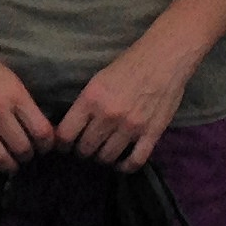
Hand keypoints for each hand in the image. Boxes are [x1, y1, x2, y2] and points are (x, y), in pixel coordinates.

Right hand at [0, 33, 55, 191]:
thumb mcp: (10, 76)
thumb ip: (23, 101)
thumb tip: (38, 124)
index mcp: (14, 96)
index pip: (41, 131)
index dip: (48, 143)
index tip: (46, 146)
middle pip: (21, 147)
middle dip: (28, 155)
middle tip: (26, 154)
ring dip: (8, 166)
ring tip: (10, 164)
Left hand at [56, 42, 193, 168]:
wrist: (164, 58)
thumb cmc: (129, 65)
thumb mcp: (97, 80)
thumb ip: (85, 105)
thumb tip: (72, 128)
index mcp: (91, 99)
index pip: (66, 134)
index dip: (62, 144)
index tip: (65, 145)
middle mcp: (108, 115)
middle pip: (85, 150)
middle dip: (82, 151)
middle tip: (86, 148)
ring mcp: (131, 127)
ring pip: (107, 158)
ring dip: (102, 158)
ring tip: (103, 152)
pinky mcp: (152, 133)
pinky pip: (135, 161)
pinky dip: (125, 167)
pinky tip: (121, 164)